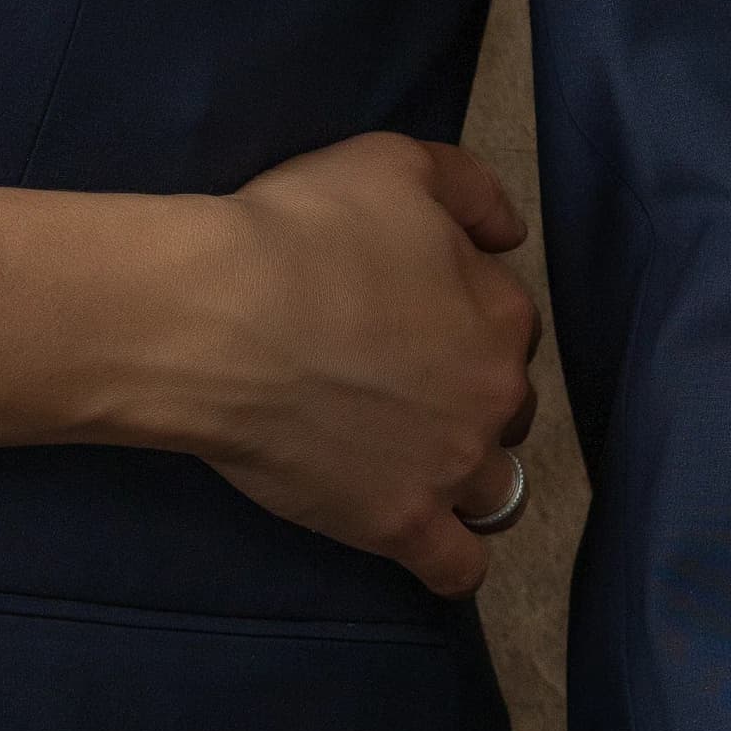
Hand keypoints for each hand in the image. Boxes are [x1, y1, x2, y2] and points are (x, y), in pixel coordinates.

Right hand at [194, 134, 539, 595]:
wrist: (220, 318)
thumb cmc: (299, 231)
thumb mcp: (391, 162)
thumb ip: (469, 188)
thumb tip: (509, 234)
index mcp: (500, 314)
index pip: (508, 322)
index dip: (458, 314)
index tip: (404, 312)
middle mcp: (494, 397)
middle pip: (507, 407)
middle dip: (466, 396)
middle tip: (394, 382)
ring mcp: (451, 469)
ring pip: (497, 490)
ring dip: (464, 475)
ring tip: (411, 460)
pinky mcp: (401, 526)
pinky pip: (457, 568)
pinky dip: (447, 559)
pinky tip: (422, 536)